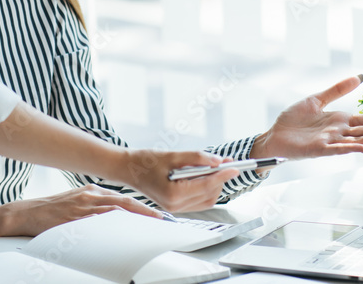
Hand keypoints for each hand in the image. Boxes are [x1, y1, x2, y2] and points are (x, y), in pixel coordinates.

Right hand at [0, 185, 162, 237]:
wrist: (24, 214)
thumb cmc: (50, 211)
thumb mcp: (75, 203)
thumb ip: (94, 205)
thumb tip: (114, 213)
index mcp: (92, 192)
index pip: (124, 199)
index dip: (143, 207)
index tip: (159, 215)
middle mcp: (90, 196)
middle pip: (125, 203)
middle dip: (146, 211)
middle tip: (163, 219)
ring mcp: (82, 206)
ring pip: (115, 211)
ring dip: (135, 217)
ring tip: (152, 225)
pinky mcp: (74, 217)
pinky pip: (98, 221)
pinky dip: (113, 224)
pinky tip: (124, 230)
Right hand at [121, 149, 238, 211]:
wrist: (127, 169)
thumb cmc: (145, 161)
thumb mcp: (172, 155)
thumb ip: (196, 158)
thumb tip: (217, 161)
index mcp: (173, 194)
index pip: (206, 186)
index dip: (223, 175)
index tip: (235, 166)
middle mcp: (175, 205)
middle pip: (209, 194)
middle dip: (220, 179)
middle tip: (226, 162)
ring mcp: (175, 208)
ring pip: (206, 199)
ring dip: (214, 184)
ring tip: (217, 166)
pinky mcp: (175, 206)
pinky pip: (198, 200)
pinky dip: (205, 188)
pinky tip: (205, 174)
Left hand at [251, 75, 362, 160]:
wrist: (274, 135)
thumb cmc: (294, 120)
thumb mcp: (317, 99)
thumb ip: (337, 90)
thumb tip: (359, 77)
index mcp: (340, 120)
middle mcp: (339, 132)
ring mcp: (330, 141)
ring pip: (357, 140)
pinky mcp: (318, 149)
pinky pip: (337, 149)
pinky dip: (350, 148)